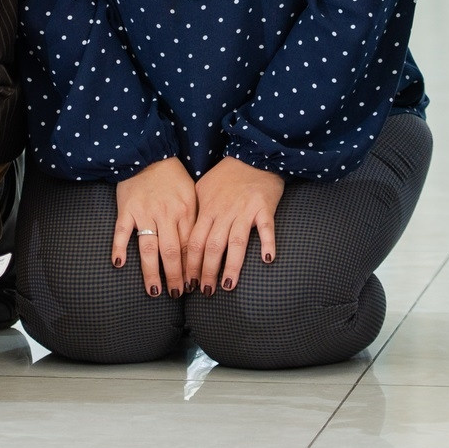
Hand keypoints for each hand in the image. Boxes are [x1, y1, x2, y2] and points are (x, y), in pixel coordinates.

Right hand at [113, 156, 197, 297]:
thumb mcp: (192, 193)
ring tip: (155, 290)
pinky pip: (122, 232)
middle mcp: (166, 214)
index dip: (192, 268)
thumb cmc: (173, 176)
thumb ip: (194, 218)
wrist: (149, 153)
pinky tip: (119, 264)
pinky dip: (119, 247)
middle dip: (175, 276)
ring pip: (149, 248)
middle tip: (177, 294)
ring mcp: (145, 213)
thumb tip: (201, 247)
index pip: (190, 246)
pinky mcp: (127, 209)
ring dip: (152, 272)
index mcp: (185, 211)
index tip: (194, 285)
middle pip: (172, 252)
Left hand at [188, 156, 283, 294]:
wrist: (252, 155)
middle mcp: (223, 212)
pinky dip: (267, 243)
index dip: (189, 264)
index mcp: (207, 209)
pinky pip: (266, 227)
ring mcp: (244, 210)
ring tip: (227, 286)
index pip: (193, 242)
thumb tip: (181, 236)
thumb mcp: (202, 189)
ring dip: (231, 266)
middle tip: (205, 292)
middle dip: (207, 272)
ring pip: (236, 243)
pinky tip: (267, 259)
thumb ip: (195, 212)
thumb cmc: (226, 176)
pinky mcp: (264, 207)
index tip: (188, 282)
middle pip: (212, 247)